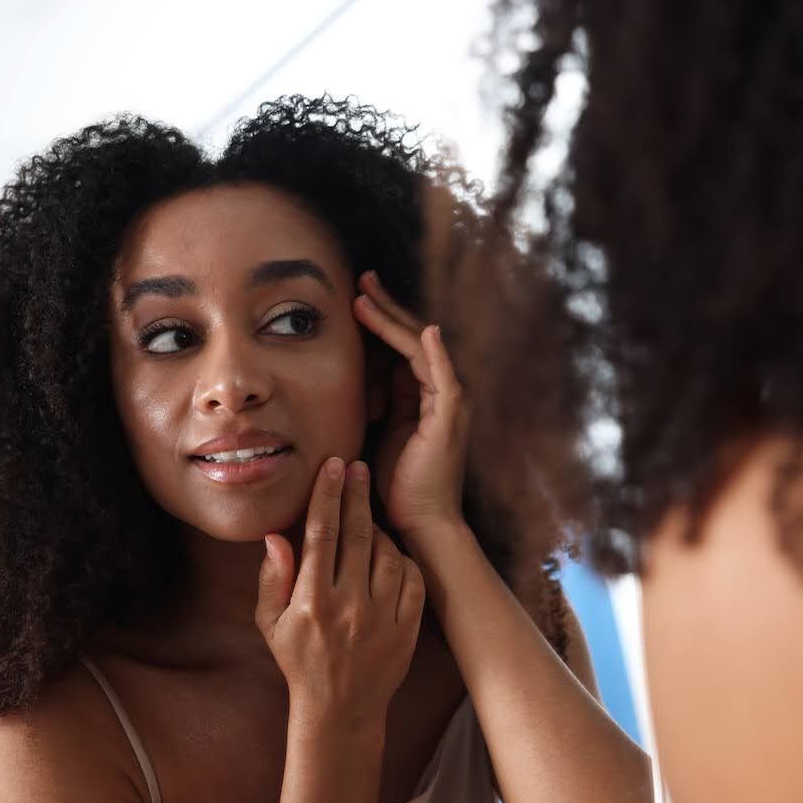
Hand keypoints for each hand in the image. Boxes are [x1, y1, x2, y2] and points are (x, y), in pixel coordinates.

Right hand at [255, 457, 425, 724]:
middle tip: (358, 466)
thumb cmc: (299, 661)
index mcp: (312, 602)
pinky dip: (403, 559)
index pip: (320, 535)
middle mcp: (349, 607)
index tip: (333, 466)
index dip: (327, 496)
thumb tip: (275, 536)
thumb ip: (272, 579)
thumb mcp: (271, 624)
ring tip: (368, 518)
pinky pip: (413, 579)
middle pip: (357, 535)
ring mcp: (382, 619)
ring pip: (388, 554)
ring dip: (379, 529)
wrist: (340, 710)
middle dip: (357, 495)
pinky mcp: (407, 629)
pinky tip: (390, 553)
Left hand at [353, 272, 471, 538]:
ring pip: (421, 348)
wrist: (420, 523)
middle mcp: (441, 393)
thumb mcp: (378, 434)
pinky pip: (443, 376)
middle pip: (413, 337)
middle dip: (386, 307)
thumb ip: (376, 403)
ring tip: (364, 297)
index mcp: (423, 397)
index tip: (354, 296)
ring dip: (393, 320)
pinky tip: (422, 330)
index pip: (402, 346)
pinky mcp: (451, 418)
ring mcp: (450, 403)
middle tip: (361, 278)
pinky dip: (433, 352)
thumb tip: (351, 380)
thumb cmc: (396, 486)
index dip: (380, 319)